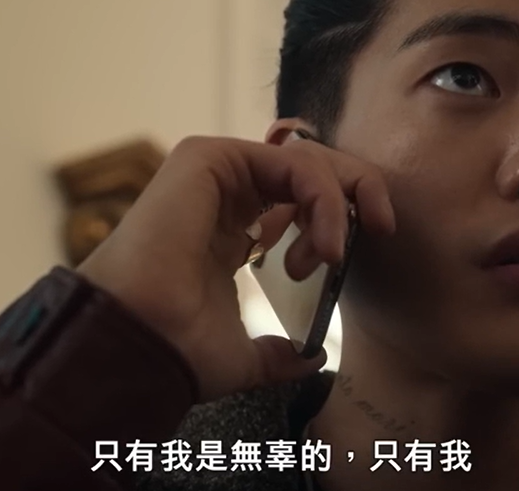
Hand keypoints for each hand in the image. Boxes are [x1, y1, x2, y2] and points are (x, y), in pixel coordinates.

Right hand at [77, 133, 394, 401]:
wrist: (140, 345)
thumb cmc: (178, 350)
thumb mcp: (244, 356)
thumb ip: (278, 353)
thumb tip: (311, 359)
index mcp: (229, 234)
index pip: (297, 203)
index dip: (335, 219)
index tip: (347, 259)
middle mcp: (223, 198)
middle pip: (309, 171)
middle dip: (353, 194)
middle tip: (378, 229)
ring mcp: (213, 174)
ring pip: (305, 160)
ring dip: (336, 204)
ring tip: (331, 255)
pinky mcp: (206, 159)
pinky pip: (291, 161)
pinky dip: (322, 196)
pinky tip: (325, 241)